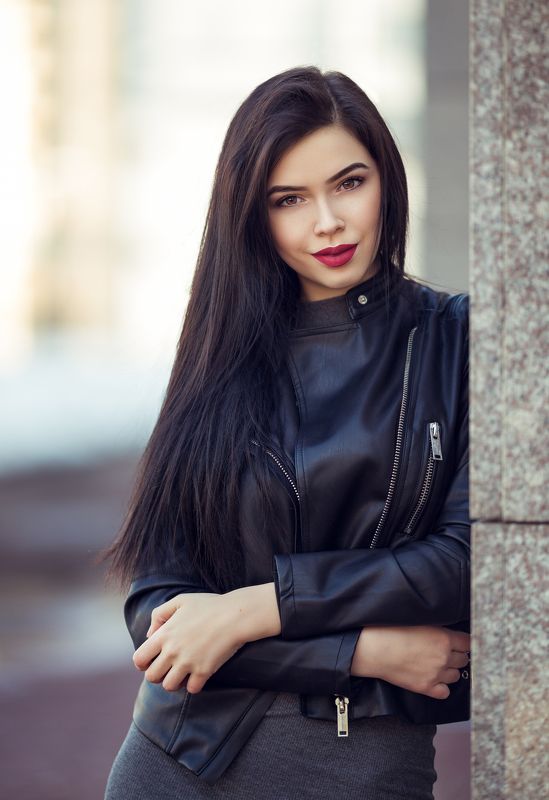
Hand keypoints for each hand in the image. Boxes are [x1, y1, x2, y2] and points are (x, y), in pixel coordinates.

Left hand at [132, 584, 279, 693]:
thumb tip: (150, 635)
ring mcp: (188, 663)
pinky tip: (198, 674)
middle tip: (168, 668)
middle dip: (158, 674)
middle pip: (152, 677)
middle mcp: (172, 651)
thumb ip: (159, 614)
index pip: (139, 659)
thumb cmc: (209, 605)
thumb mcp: (180, 601)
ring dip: (174, 682)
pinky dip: (194, 685)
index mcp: (164, 634)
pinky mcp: (204, 671)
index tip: (152, 660)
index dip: (143, 663)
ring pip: (169, 686)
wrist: (236, 615)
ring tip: (183, 673)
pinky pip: (191, 689)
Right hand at [351, 625, 469, 699]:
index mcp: (444, 638)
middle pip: (463, 659)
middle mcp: (444, 657)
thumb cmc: (393, 631)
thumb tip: (450, 634)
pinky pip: (445, 692)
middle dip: (456, 655)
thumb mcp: (420, 622)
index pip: (468, 642)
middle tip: (445, 651)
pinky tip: (434, 679)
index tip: (459, 642)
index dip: (463, 642)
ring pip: (455, 675)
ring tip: (436, 664)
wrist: (376, 649)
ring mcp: (436, 674)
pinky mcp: (426, 687)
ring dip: (449, 670)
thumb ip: (439, 629)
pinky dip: (442, 687)